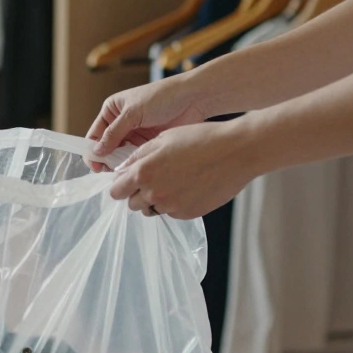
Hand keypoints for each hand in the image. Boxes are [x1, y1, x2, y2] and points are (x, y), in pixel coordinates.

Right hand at [86, 76, 210, 169]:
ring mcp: (134, 133)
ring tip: (123, 172)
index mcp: (112, 110)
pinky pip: (134, 156)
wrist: (193, 98)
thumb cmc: (162, 97)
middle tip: (109, 172)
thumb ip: (114, 133)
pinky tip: (134, 169)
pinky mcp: (147, 142)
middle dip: (107, 159)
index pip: (95, 134)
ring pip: (120, 154)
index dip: (93, 150)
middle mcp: (121, 122)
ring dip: (120, 163)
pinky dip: (133, 163)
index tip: (95, 166)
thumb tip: (96, 151)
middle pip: (106, 147)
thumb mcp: (133, 113)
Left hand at [109, 120, 260, 219]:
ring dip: (155, 199)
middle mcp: (154, 194)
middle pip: (132, 203)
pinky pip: (171, 213)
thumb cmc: (200, 139)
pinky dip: (174, 203)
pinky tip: (188, 187)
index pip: (116, 191)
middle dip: (137, 193)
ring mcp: (171, 206)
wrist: (236, 152)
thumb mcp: (163, 139)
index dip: (121, 185)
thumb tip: (121, 170)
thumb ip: (138, 156)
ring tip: (173, 181)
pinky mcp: (187, 214)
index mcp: (144, 173)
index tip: (127, 181)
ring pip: (151, 209)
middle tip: (154, 178)